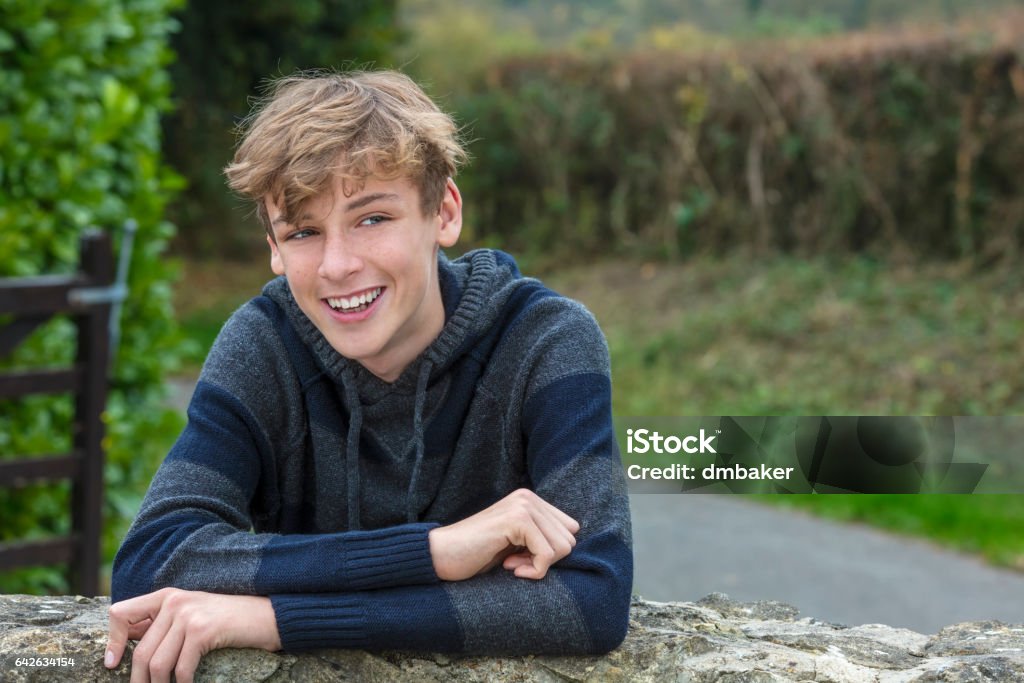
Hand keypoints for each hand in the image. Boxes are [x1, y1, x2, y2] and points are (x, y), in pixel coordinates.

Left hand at [105, 587, 280, 682]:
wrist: (267, 616)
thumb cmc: (229, 621)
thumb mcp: (192, 615)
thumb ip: (163, 624)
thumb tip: (127, 645)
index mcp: (166, 596)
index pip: (120, 614)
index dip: (111, 641)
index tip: (111, 664)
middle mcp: (174, 602)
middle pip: (140, 651)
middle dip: (139, 681)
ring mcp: (188, 615)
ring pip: (156, 664)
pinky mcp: (203, 630)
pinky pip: (181, 669)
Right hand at [428, 488, 579, 580]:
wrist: (440, 554)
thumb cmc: (476, 553)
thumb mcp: (515, 543)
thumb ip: (539, 537)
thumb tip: (572, 543)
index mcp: (530, 500)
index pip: (570, 529)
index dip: (550, 551)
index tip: (522, 557)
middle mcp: (529, 497)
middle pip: (570, 539)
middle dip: (546, 559)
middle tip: (515, 561)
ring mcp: (523, 506)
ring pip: (563, 547)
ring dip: (539, 565)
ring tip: (509, 563)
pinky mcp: (517, 520)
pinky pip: (547, 555)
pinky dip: (534, 570)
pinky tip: (508, 567)